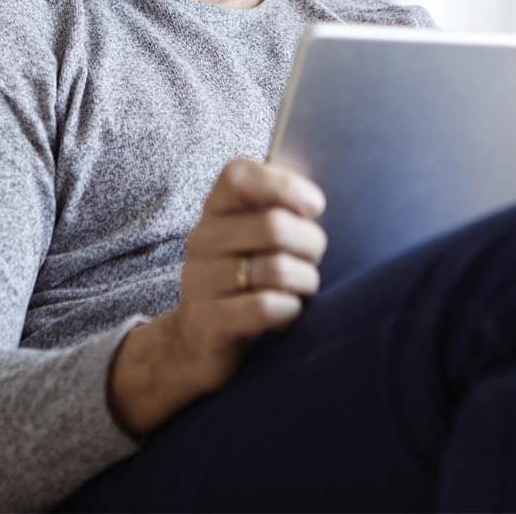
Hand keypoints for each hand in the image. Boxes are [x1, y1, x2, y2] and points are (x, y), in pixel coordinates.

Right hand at [107, 158, 325, 436]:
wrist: (199, 339)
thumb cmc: (246, 275)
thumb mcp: (255, 234)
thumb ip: (281, 204)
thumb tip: (316, 196)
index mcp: (216, 207)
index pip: (238, 176)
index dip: (284, 186)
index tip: (313, 207)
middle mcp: (202, 238)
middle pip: (273, 226)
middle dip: (311, 243)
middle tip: (314, 258)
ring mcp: (200, 280)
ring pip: (276, 269)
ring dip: (305, 280)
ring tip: (303, 287)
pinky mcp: (208, 320)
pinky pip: (265, 307)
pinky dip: (290, 309)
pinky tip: (288, 311)